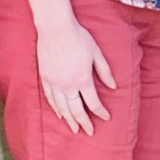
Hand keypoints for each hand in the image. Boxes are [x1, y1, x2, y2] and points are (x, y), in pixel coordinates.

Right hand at [37, 16, 115, 134]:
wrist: (55, 28)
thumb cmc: (78, 37)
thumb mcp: (97, 53)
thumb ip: (105, 71)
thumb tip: (114, 87)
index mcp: (83, 79)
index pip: (93, 102)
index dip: (101, 112)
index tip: (106, 118)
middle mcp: (68, 85)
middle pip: (77, 110)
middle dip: (84, 123)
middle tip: (89, 132)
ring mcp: (55, 83)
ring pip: (62, 108)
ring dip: (69, 120)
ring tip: (75, 129)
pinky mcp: (45, 79)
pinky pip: (50, 99)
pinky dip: (56, 109)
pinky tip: (60, 115)